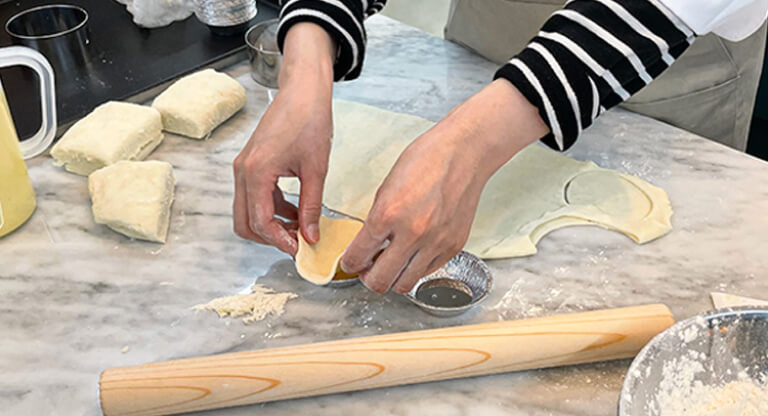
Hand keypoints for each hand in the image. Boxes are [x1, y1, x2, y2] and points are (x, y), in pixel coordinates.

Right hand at [233, 23, 335, 253]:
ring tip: (300, 226)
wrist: (303, 92)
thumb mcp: (316, 169)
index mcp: (256, 172)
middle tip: (296, 241)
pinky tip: (296, 210)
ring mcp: (244, 167)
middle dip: (269, 237)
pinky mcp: (250, 164)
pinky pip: (254, 196)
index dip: (279, 240)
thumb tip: (310, 235)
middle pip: (244, 222)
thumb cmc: (309, 120)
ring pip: (247, 211)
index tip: (298, 249)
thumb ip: (311, 207)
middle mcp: (243, 171)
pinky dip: (271, 209)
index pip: (259, 221)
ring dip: (270, 223)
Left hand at [341, 79, 548, 292]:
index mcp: (388, 214)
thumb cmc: (426, 160)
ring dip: (393, 278)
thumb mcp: (387, 186)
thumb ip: (376, 219)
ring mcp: (435, 243)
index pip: (358, 256)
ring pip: (404, 285)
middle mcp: (412, 233)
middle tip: (367, 269)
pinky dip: (415, 269)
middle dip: (368, 278)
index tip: (350, 263)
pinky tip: (412, 254)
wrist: (464, 153)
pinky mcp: (453, 246)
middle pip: (380, 281)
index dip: (349, 263)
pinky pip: (427, 272)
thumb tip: (367, 244)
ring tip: (391, 265)